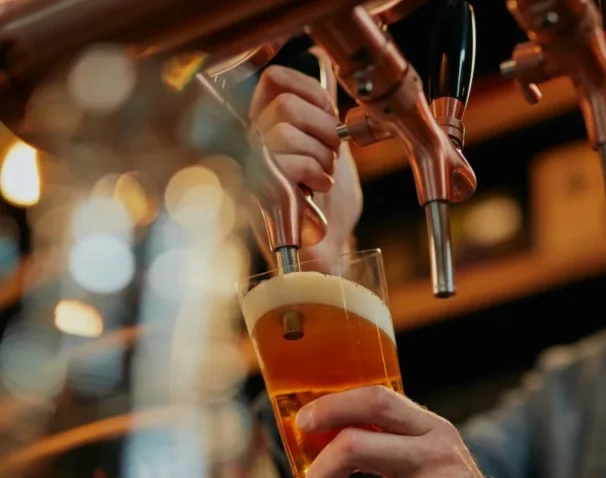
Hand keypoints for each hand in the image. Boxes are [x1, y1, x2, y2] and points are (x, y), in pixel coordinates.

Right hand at [250, 56, 362, 261]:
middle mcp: (250, 141)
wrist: (328, 252)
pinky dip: (312, 173)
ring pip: (283, 130)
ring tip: (323, 178)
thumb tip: (323, 71)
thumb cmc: (328, 207)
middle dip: (322, 130)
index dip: (310, 91)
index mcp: (266, 125)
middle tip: (331, 157)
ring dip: (319, 156)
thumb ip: (321, 114)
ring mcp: (249, 167)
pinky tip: (317, 189)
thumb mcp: (330, 150)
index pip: (275, 79)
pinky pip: (283, 161)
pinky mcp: (255, 193)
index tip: (330, 117)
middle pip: (283, 103)